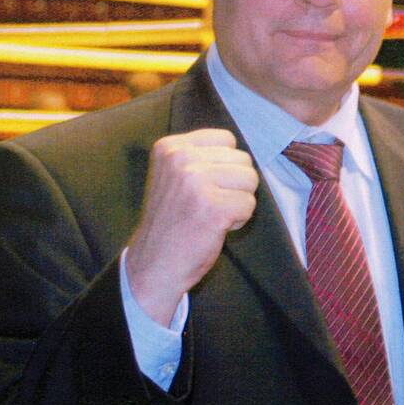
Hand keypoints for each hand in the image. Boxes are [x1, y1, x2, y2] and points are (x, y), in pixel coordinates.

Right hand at [126, 128, 257, 324]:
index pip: (227, 139)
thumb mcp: (174, 175)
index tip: (203, 186)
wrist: (153, 265)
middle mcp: (181, 159)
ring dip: (237, 202)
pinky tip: (215, 228)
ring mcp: (196, 183)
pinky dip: (239, 220)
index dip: (225, 165)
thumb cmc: (172, 221)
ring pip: (250, 180)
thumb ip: (202, 157)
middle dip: (234, 185)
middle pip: (243, 160)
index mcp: (170, 147)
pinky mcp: (213, 208)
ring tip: (210, 215)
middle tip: (206, 205)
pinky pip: (249, 205)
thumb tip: (243, 150)